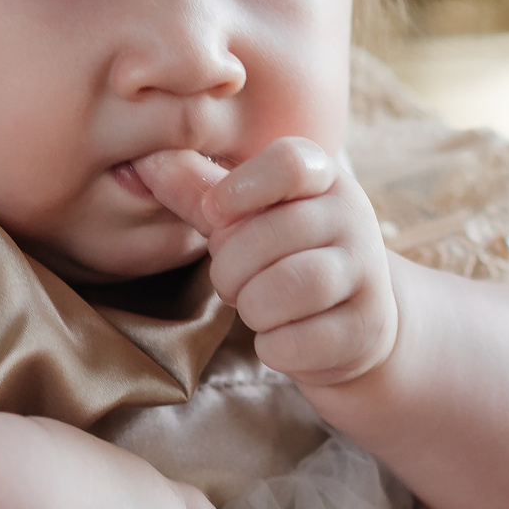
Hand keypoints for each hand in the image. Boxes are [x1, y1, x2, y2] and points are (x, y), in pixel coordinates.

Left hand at [135, 140, 399, 389]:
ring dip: (252, 306)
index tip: (213, 213)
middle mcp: (353, 217)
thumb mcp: (247, 217)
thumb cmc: (286, 257)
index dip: (241, 187)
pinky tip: (279, 338)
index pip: (289, 163)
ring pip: (289, 287)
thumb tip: (142, 162)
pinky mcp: (366, 327)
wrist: (356, 322)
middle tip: (231, 283)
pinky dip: (273, 347)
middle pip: (271, 234)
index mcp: (322, 179)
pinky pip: (299, 341)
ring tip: (255, 307)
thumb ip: (198, 191)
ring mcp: (366, 273)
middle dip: (231, 268)